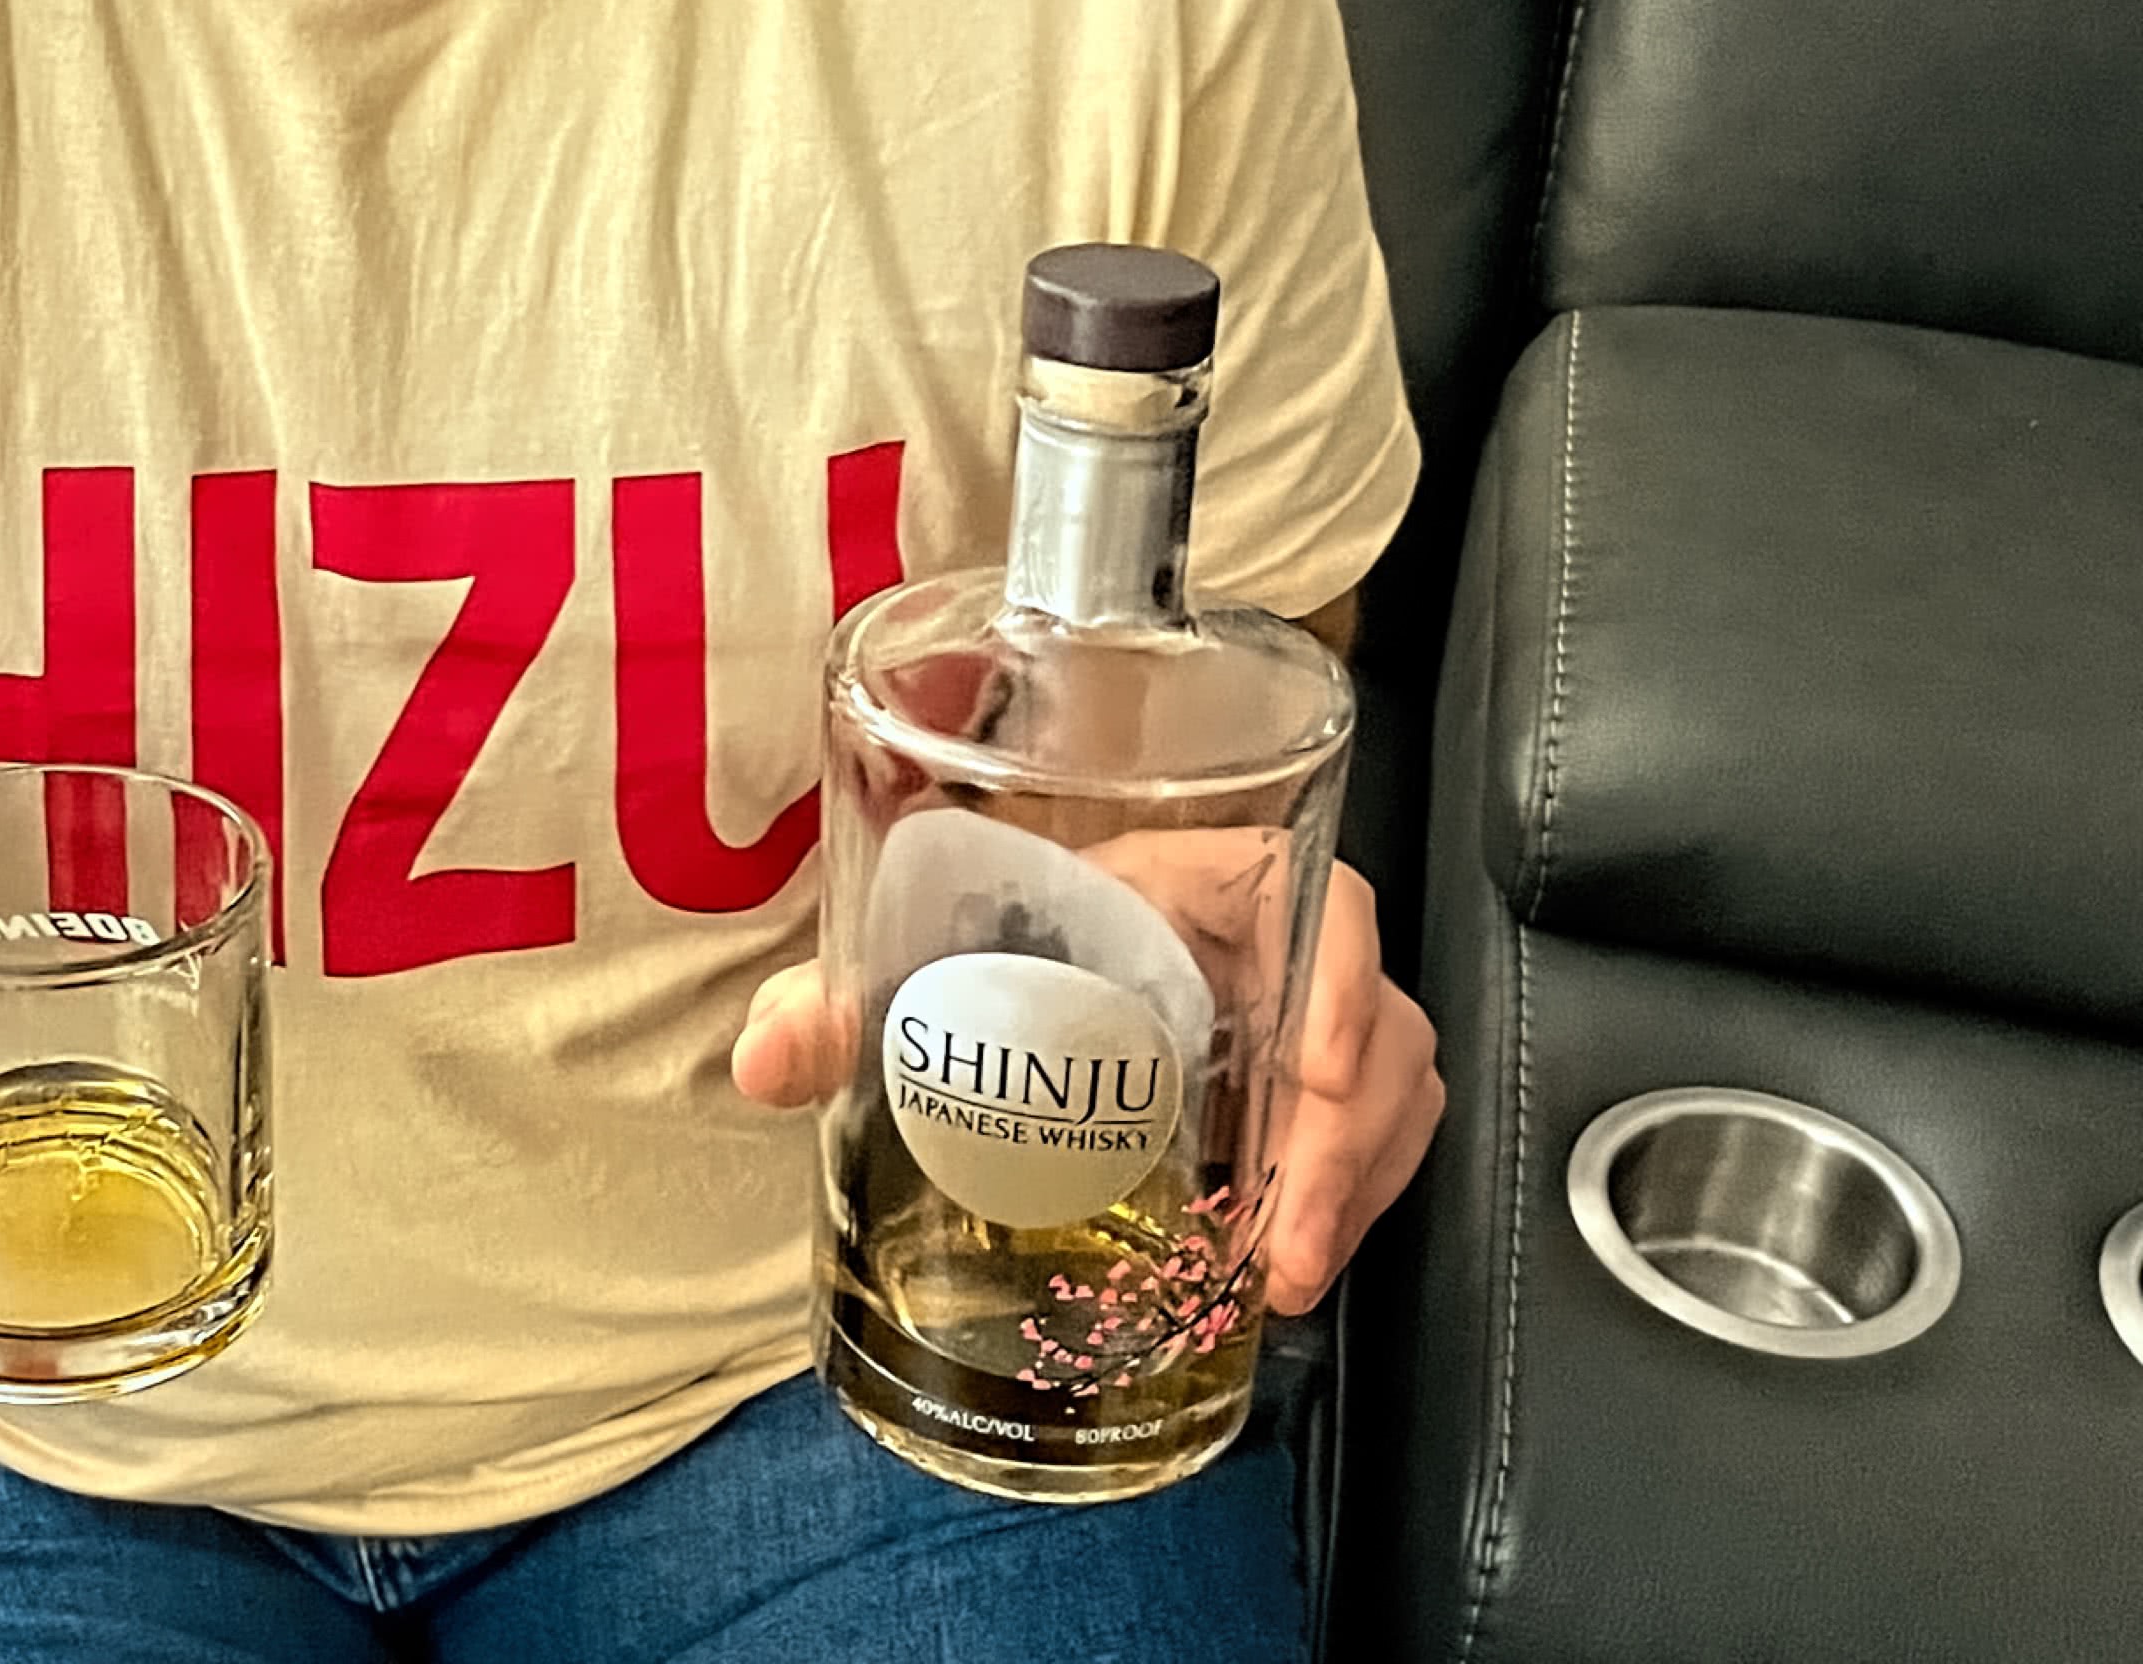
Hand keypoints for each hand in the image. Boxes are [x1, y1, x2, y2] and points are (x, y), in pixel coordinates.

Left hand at [728, 851, 1444, 1318]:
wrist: (999, 992)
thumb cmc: (975, 950)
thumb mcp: (911, 976)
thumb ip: (832, 1010)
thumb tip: (763, 1056)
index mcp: (1175, 880)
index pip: (1304, 883)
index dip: (1337, 961)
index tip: (1320, 1063)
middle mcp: (1252, 941)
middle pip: (1368, 1009)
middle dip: (1347, 1135)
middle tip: (1288, 1240)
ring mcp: (1293, 1016)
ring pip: (1389, 1082)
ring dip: (1356, 1180)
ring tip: (1284, 1272)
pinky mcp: (1301, 1087)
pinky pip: (1375, 1133)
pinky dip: (1351, 1199)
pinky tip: (1288, 1261)